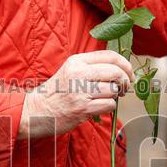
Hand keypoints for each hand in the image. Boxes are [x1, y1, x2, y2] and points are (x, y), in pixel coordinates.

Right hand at [19, 50, 133, 138]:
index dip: (126, 65)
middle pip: (115, 72)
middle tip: (123, 88)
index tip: (129, 74)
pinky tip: (100, 107)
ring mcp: (80, 91)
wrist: (37, 110)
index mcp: (77, 61)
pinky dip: (109, 107)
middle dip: (125, 81)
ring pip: (114, 89)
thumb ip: (92, 66)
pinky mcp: (82, 108)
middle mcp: (79, 73)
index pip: (110, 56)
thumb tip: (121, 68)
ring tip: (107, 98)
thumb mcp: (71, 70)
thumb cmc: (57, 92)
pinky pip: (109, 104)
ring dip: (116, 96)